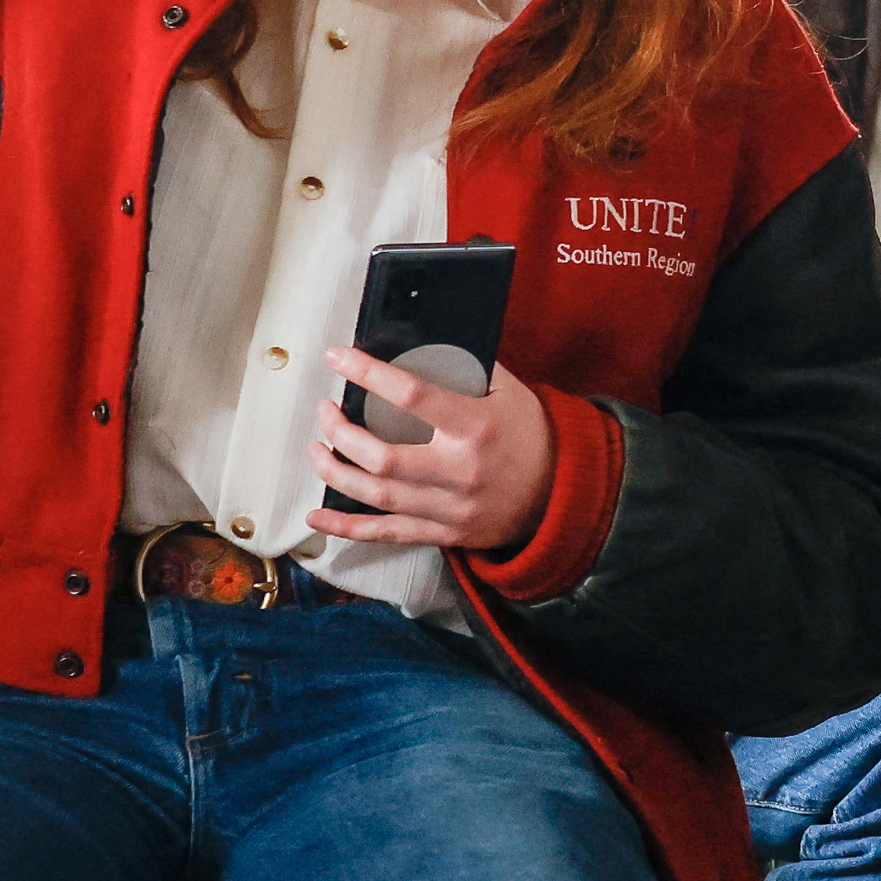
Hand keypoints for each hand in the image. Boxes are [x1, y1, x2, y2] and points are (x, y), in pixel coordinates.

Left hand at [312, 351, 557, 557]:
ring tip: (317, 447)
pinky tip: (317, 516)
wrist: (563, 494)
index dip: (367, 373)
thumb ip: (465, 370)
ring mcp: (451, 508)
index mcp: (476, 426)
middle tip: (326, 410)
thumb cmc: (531, 435)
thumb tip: (414, 347)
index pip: (411, 396)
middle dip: (341, 430)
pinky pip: (387, 534)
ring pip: (377, 496)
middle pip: (381, 457)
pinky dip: (347, 527)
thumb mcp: (508, 391)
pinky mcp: (444, 533)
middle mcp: (460, 470)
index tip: (337, 358)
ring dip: (335, 471)